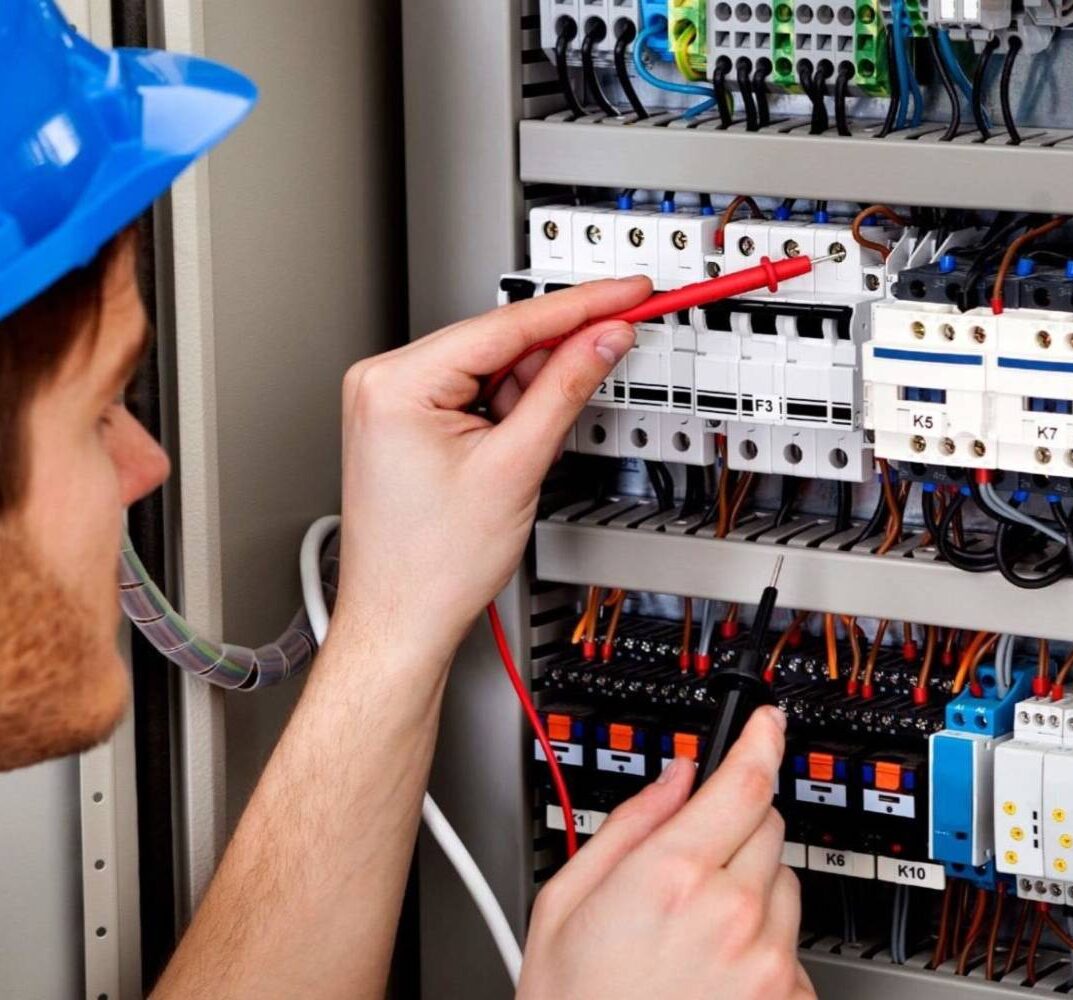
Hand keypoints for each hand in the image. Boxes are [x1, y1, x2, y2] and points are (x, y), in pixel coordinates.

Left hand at [331, 276, 650, 664]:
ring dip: (533, 391)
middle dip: (560, 351)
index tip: (626, 292)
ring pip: (490, 369)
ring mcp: (390, 401)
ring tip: (537, 447)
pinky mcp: (406, 423)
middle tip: (621, 338)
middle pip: (498, 341)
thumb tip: (603, 339)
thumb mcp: (516, 466)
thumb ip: (565, 390)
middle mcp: (383, 381)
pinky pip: (473, 394)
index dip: (580, 306)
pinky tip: (523, 440)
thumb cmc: (432, 566)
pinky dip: (510, 409)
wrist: (402, 621)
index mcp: (396, 383)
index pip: (507, 324)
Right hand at [518, 707, 812, 999]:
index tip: (768, 722)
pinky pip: (792, 949)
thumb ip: (628, 826)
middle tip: (689, 865)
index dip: (760, 739)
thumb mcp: (565, 906)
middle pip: (768, 826)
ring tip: (692, 936)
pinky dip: (764, 949)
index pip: (744, 780)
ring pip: (784, 885)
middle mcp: (732, 913)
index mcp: (672, 875)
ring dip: (752, 890)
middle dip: (736, 828)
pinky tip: (714, 975)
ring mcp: (767, 963)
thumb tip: (672, 778)